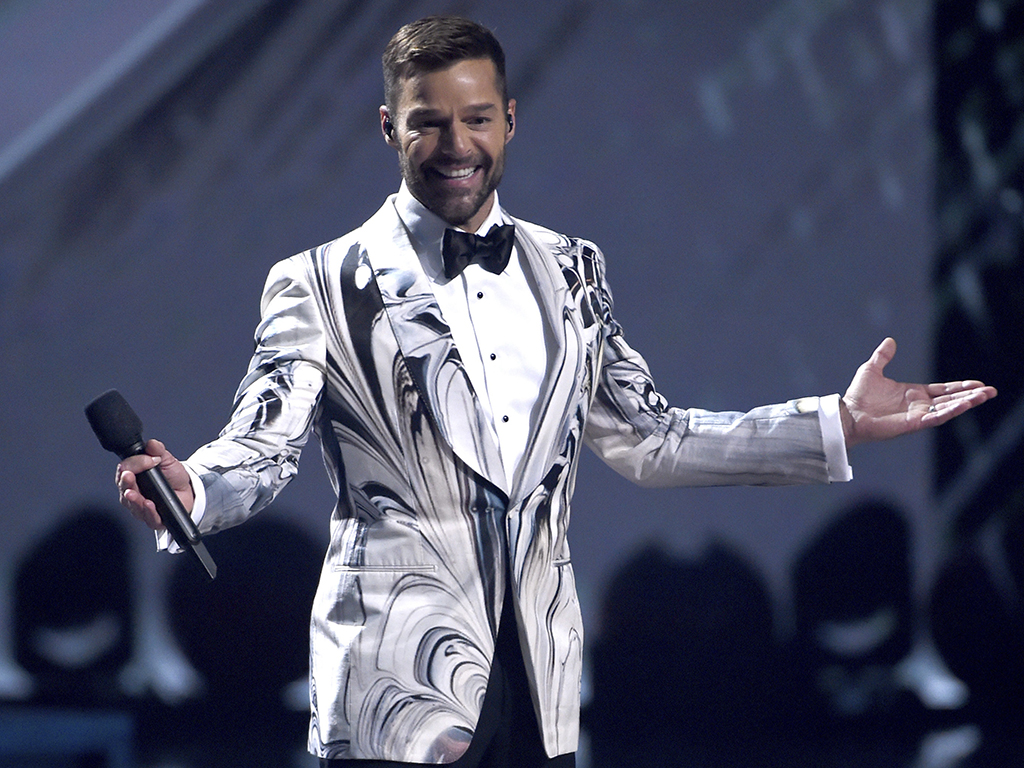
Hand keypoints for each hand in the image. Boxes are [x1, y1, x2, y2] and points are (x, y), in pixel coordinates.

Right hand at [115, 439, 193, 530]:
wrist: (188, 492)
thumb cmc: (173, 477)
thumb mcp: (167, 461)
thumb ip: (159, 451)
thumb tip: (152, 443)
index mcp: (134, 476)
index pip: (125, 469)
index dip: (134, 464)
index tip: (149, 459)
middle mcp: (134, 492)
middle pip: (124, 488)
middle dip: (126, 483)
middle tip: (129, 476)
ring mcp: (141, 506)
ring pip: (132, 505)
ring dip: (133, 499)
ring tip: (135, 494)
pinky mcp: (153, 518)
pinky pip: (148, 517)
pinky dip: (148, 512)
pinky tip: (149, 505)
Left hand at [840, 337, 996, 447]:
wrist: (848, 413)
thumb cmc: (858, 396)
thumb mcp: (871, 369)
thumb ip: (882, 356)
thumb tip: (890, 341)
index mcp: (914, 393)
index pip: (943, 390)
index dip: (960, 387)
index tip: (978, 384)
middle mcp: (919, 405)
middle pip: (951, 399)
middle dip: (971, 395)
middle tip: (991, 392)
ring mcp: (918, 415)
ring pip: (948, 408)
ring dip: (966, 403)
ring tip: (984, 396)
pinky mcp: (914, 423)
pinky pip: (937, 417)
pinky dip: (951, 411)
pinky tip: (964, 405)